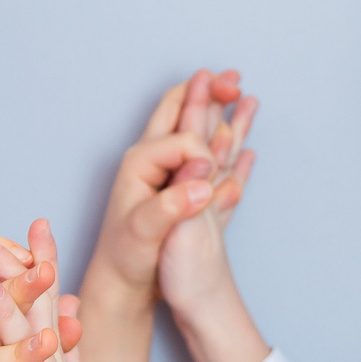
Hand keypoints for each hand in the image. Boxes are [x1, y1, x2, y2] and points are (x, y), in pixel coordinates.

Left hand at [81, 70, 256, 302]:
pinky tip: (235, 136)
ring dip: (216, 108)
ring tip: (238, 90)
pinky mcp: (178, 187)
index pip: (185, 139)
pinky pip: (204, 154)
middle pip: (179, 109)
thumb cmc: (126, 257)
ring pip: (194, 127)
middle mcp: (152, 158)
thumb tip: (204, 182)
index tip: (210, 177)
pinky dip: (222, 139)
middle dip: (206, 91)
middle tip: (232, 79)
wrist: (121, 283)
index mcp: (141, 161)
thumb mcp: (145, 232)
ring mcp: (166, 171)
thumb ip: (173, 204)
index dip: (205, 152)